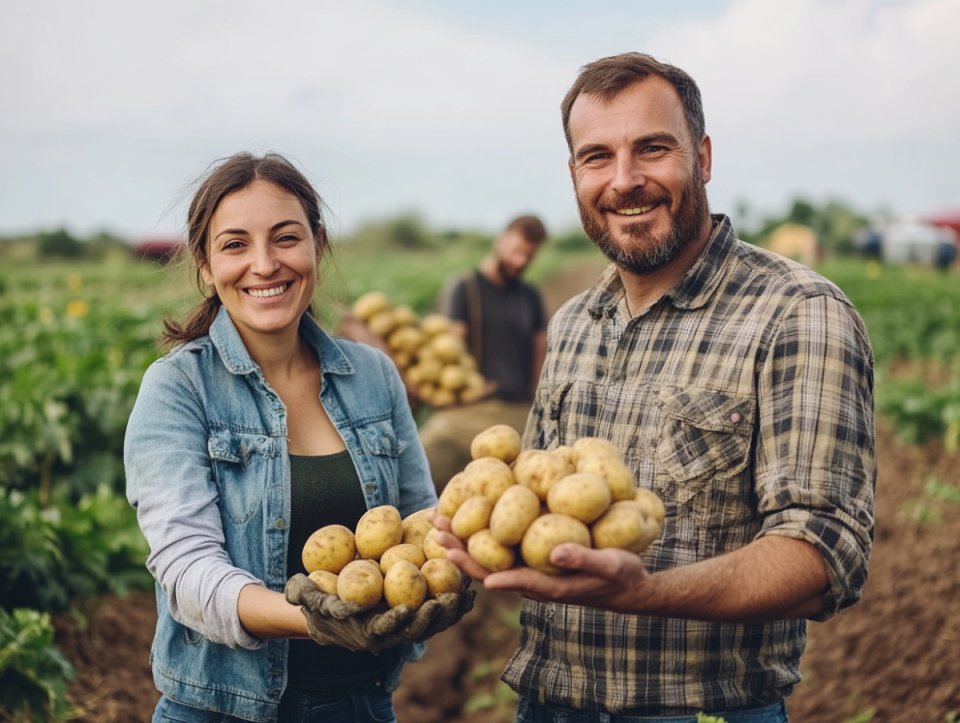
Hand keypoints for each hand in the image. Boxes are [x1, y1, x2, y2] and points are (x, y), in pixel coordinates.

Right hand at [285, 574, 474, 652]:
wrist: (329, 607)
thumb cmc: (315, 599)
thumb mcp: (303, 594)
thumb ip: (301, 593)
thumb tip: (304, 595)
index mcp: (362, 631)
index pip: (380, 631)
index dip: (395, 622)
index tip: (407, 609)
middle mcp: (386, 634)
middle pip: (413, 632)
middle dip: (431, 618)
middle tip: (446, 600)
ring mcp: (401, 627)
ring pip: (430, 625)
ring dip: (448, 613)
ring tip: (465, 595)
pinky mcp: (414, 616)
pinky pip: (437, 614)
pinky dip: (453, 606)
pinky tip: (469, 590)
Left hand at [431, 512, 650, 613]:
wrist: (632, 588)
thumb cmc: (622, 576)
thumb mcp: (609, 565)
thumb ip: (582, 560)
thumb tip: (552, 552)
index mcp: (547, 586)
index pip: (506, 577)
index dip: (478, 565)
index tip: (452, 554)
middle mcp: (534, 582)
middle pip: (488, 568)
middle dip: (459, 549)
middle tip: (434, 527)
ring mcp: (534, 572)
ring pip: (492, 559)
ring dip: (466, 541)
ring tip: (441, 519)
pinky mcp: (538, 562)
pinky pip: (505, 550)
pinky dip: (485, 535)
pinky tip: (475, 517)